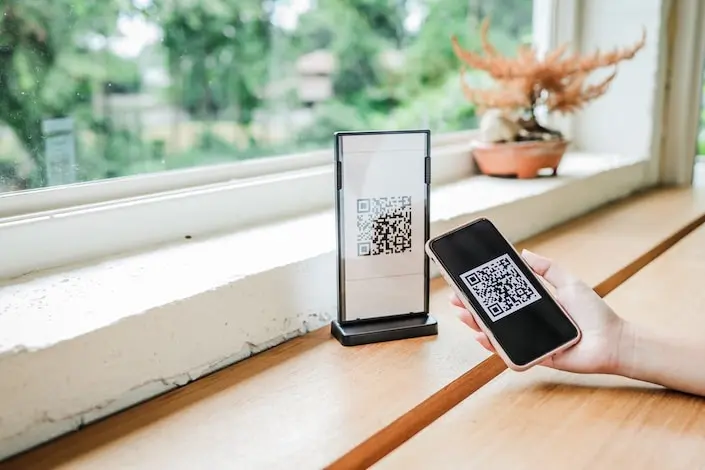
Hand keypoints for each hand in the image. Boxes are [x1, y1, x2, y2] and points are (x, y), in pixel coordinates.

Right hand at [450, 249, 625, 373]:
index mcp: (533, 306)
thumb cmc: (595, 313)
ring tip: (464, 315)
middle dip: (471, 308)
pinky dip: (495, 347)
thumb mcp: (569, 283)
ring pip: (496, 334)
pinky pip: (510, 354)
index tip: (467, 283)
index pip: (502, 298)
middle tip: (457, 298)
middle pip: (493, 316)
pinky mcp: (535, 357)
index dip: (483, 292)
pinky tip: (483, 336)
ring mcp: (530, 341)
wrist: (613, 341)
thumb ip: (548, 269)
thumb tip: (525, 253)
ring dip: (477, 325)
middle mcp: (528, 324)